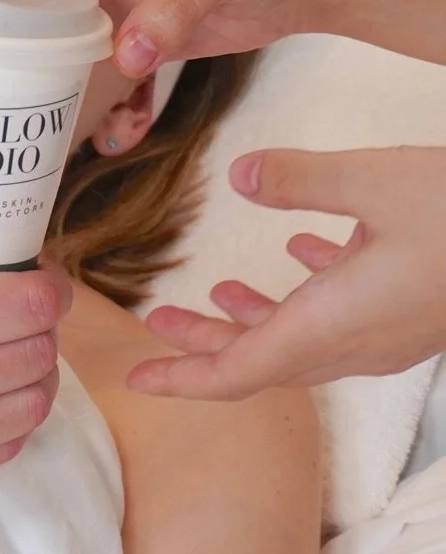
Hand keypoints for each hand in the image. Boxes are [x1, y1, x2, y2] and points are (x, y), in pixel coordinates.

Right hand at [0, 240, 69, 534]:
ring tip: (9, 356)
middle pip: (39, 352)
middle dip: (41, 327)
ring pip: (33, 405)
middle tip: (23, 312)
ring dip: (33, 376)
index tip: (37, 276)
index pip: (26, 303)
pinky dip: (9, 419)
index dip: (46, 285)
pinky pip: (4, 448)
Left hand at [132, 146, 445, 396]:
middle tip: (155, 323)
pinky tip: (307, 252)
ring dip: (253, 321)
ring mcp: (389, 333)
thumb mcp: (374, 180)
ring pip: (303, 338)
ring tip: (212, 295)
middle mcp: (356, 343)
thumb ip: (299, 179)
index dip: (183, 378)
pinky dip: (309, 293)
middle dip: (204, 347)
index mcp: (332, 325)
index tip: (137, 376)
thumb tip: (241, 176)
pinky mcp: (415, 314)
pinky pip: (346, 315)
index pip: (239, 372)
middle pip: (263, 360)